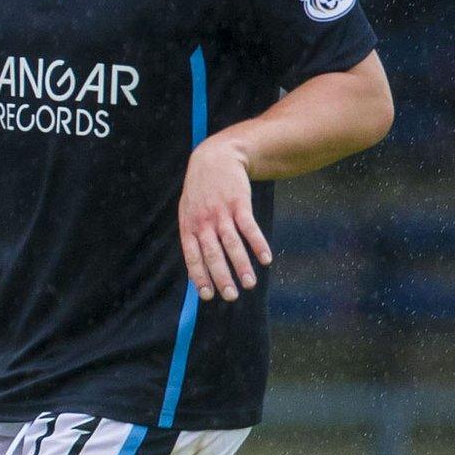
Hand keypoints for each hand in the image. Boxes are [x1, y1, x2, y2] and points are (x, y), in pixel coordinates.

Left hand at [178, 138, 270, 302]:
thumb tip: (198, 267)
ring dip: (242, 265)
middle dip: (221, 276)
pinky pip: (249, 227)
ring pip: (231, 243)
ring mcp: (221, 212)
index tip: (208, 296)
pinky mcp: (239, 203)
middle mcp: (203, 221)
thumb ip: (193, 236)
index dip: (200, 276)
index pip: (192, 256)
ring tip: (250, 283)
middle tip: (231, 296)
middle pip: (212, 253)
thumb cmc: (201, 192)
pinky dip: (258, 244)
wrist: (215, 158)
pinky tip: (266, 259)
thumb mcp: (188, 211)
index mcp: (189, 226)